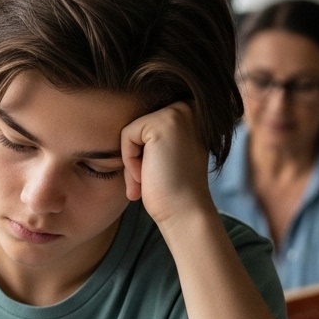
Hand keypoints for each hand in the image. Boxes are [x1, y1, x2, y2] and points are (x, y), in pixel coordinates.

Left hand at [120, 102, 215, 227]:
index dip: (145, 154)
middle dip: (137, 158)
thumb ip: (155, 134)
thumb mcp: (167, 153)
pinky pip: (126, 136)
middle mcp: (189, 107)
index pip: (145, 125)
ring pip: (131, 132)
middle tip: (154, 179)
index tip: (162, 174)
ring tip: (152, 178)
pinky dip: (130, 160)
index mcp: (192, 112)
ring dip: (132, 161)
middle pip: (137, 127)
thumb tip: (125, 117)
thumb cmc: (172, 189)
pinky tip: (149, 175)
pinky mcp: (163, 122)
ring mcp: (179, 112)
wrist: (185, 212)